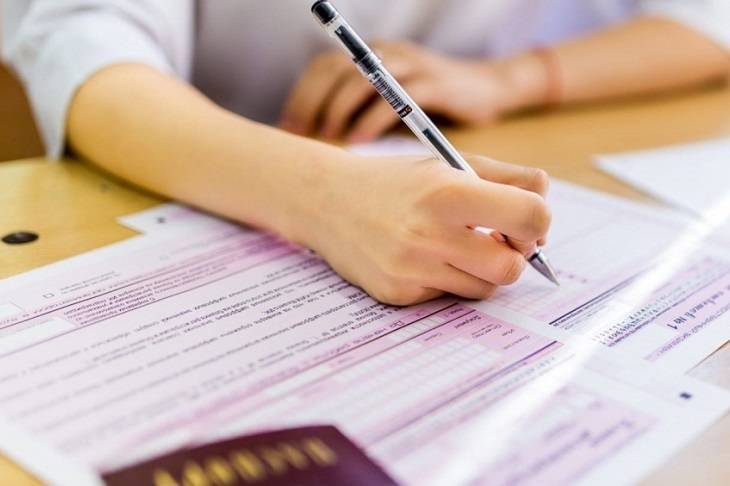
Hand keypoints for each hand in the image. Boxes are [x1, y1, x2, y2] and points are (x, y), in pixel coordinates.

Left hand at [280, 42, 525, 142]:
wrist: (490, 89)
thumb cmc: (435, 105)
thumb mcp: (393, 104)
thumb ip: (362, 111)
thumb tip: (323, 139)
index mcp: (372, 55)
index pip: (325, 66)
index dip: (302, 94)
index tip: (287, 126)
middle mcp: (386, 53)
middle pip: (336, 69)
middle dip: (312, 102)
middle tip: (299, 134)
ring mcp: (411, 64)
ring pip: (361, 79)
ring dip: (338, 110)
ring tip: (326, 137)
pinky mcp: (434, 83)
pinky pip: (395, 99)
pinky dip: (372, 120)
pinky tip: (358, 141)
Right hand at [292, 152, 550, 305]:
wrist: (327, 200)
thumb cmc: (394, 181)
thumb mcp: (447, 164)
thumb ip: (504, 176)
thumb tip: (544, 198)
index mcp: (449, 192)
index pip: (531, 217)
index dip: (537, 222)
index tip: (523, 222)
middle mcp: (429, 234)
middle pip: (511, 268)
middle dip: (513, 257)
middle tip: (496, 241)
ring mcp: (411, 269)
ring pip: (483, 289)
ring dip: (481, 271)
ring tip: (457, 247)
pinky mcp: (396, 293)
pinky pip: (445, 296)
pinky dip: (445, 280)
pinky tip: (421, 258)